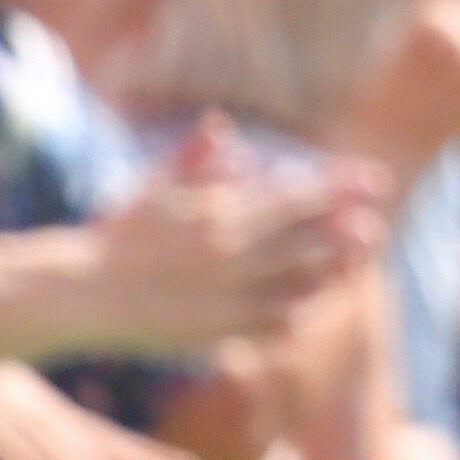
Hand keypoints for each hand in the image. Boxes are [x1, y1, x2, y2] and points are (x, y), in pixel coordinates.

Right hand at [90, 129, 380, 351]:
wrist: (83, 295)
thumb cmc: (120, 236)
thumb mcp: (156, 189)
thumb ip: (194, 158)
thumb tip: (221, 126)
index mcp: (223, 216)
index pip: (300, 198)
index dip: (342, 188)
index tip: (375, 180)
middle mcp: (233, 258)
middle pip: (312, 242)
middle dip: (349, 232)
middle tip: (373, 226)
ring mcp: (228, 299)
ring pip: (302, 285)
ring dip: (331, 271)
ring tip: (351, 262)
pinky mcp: (219, 333)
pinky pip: (275, 323)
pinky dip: (297, 309)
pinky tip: (307, 299)